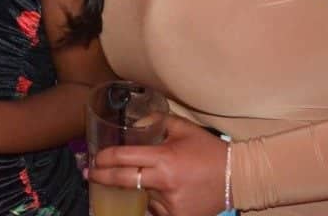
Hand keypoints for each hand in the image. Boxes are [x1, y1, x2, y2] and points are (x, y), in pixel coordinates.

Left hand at [89, 115, 228, 215]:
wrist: (237, 178)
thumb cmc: (209, 150)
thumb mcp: (184, 128)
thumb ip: (157, 121)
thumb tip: (135, 121)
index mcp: (164, 159)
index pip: (124, 159)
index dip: (104, 158)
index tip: (94, 158)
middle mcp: (164, 183)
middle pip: (123, 181)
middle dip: (102, 178)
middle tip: (90, 175)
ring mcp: (170, 205)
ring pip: (140, 196)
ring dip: (133, 190)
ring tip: (130, 181)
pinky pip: (154, 210)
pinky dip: (151, 201)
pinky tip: (154, 193)